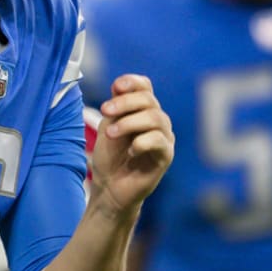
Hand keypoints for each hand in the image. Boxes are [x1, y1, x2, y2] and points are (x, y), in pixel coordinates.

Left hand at [90, 74, 173, 216]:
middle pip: (148, 100)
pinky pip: (160, 141)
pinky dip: (142, 142)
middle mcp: (157, 120)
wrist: (110, 187)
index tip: (116, 87)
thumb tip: (118, 85)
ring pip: (155, 118)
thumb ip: (114, 107)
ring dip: (129, 123)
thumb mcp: (107, 127)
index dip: (133, 83)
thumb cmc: (110, 156)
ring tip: (110, 134)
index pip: (145, 87)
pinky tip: (130, 151)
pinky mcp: (166, 156)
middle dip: (124, 103)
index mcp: (142, 110)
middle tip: (105, 112)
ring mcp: (164, 138)